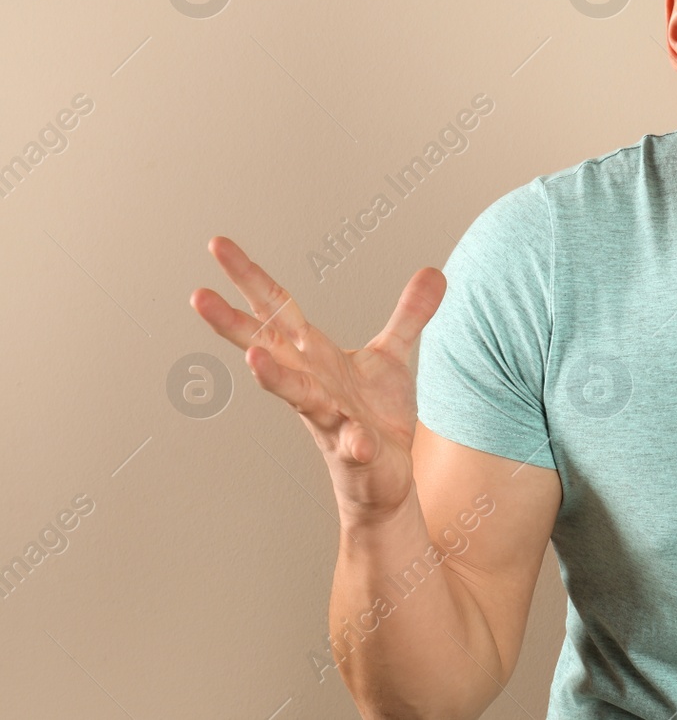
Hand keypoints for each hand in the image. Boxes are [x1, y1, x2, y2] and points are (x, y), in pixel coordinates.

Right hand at [190, 236, 445, 523]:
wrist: (385, 479)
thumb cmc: (373, 417)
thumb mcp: (391, 357)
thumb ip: (409, 315)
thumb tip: (434, 272)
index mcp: (312, 355)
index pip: (275, 309)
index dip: (248, 276)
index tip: (217, 244)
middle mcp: (310, 383)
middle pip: (266, 345)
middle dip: (231, 322)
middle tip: (197, 295)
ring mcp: (328, 418)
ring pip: (296, 394)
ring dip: (274, 377)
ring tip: (253, 358)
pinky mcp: (354, 452)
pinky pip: (351, 445)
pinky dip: (353, 441)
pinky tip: (357, 440)